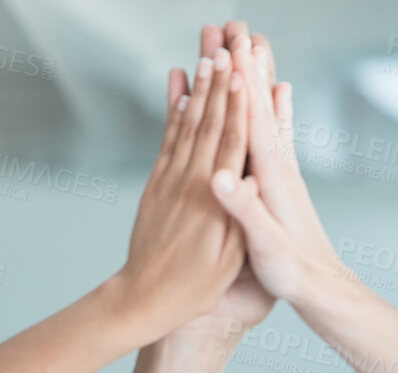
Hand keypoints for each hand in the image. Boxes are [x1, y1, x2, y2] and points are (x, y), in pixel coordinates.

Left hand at [114, 26, 249, 340]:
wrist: (145, 298)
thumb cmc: (196, 287)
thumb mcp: (230, 259)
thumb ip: (241, 215)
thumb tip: (252, 178)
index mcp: (215, 200)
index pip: (232, 143)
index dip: (240, 106)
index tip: (245, 75)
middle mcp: (192, 182)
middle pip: (210, 124)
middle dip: (219, 85)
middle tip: (226, 49)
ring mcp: (171, 181)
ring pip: (188, 126)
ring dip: (198, 91)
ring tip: (205, 59)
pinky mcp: (156, 186)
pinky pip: (168, 142)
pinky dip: (175, 115)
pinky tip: (180, 95)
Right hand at [207, 22, 343, 307]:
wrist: (323, 289)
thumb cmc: (293, 273)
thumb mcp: (263, 246)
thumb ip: (244, 210)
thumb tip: (221, 178)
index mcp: (271, 176)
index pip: (252, 117)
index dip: (241, 81)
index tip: (230, 44)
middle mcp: (281, 164)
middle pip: (262, 103)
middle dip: (248, 63)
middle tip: (237, 25)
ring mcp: (284, 169)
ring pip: (269, 110)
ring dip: (259, 75)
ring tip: (254, 42)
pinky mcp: (284, 179)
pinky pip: (273, 130)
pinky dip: (271, 104)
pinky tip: (279, 91)